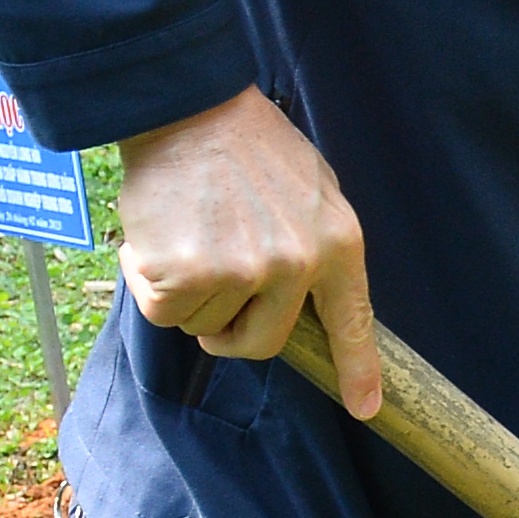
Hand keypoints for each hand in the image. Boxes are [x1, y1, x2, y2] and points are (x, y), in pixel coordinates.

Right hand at [118, 88, 378, 416]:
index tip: (366, 408)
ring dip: (190, 295)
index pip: (352, 321)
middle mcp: (295, 265)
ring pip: (206, 326)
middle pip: (262, 344)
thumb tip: (306, 301)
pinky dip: (152, 286)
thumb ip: (316, 245)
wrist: (187, 109)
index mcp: (337, 242)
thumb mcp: (312, 189)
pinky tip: (159, 239)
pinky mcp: (186, 274)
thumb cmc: (249, 146)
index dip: (357, 369)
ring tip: (192, 234)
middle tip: (214, 286)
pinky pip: (165, 313)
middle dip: (231, 330)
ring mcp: (242, 272)